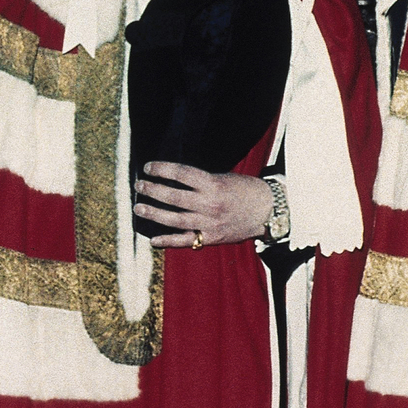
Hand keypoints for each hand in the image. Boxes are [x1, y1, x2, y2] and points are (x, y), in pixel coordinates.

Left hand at [133, 162, 272, 249]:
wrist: (269, 211)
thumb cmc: (246, 190)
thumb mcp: (224, 178)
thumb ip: (201, 181)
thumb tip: (175, 180)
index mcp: (213, 185)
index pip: (182, 174)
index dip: (162, 169)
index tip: (148, 167)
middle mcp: (209, 204)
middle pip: (174, 197)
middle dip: (153, 190)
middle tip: (139, 186)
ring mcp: (209, 223)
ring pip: (175, 219)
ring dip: (154, 213)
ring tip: (139, 208)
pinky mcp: (211, 238)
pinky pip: (186, 240)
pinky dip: (168, 240)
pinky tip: (153, 239)